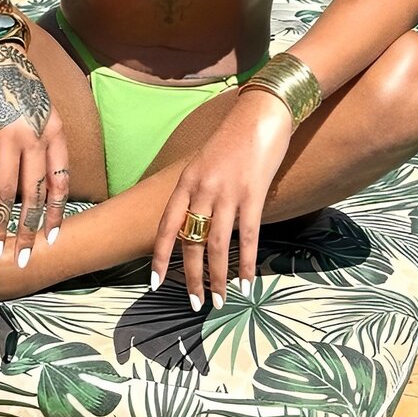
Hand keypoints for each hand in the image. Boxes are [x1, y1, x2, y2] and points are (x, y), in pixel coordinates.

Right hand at [0, 41, 68, 266]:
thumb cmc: (20, 83)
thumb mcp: (46, 109)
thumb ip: (48, 142)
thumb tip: (46, 182)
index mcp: (56, 132)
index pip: (60, 181)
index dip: (55, 213)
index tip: (50, 239)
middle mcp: (35, 136)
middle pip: (34, 193)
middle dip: (28, 230)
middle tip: (23, 257)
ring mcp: (8, 135)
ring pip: (6, 190)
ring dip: (2, 223)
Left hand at [151, 90, 293, 310]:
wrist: (261, 113)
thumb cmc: (234, 136)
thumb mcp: (204, 160)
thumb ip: (197, 189)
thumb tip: (195, 219)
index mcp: (186, 180)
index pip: (167, 225)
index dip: (161, 256)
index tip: (156, 282)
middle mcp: (203, 189)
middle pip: (191, 241)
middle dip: (192, 276)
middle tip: (194, 303)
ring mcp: (228, 192)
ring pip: (217, 245)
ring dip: (217, 278)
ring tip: (217, 301)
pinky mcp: (253, 194)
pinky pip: (247, 237)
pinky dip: (246, 263)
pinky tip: (246, 282)